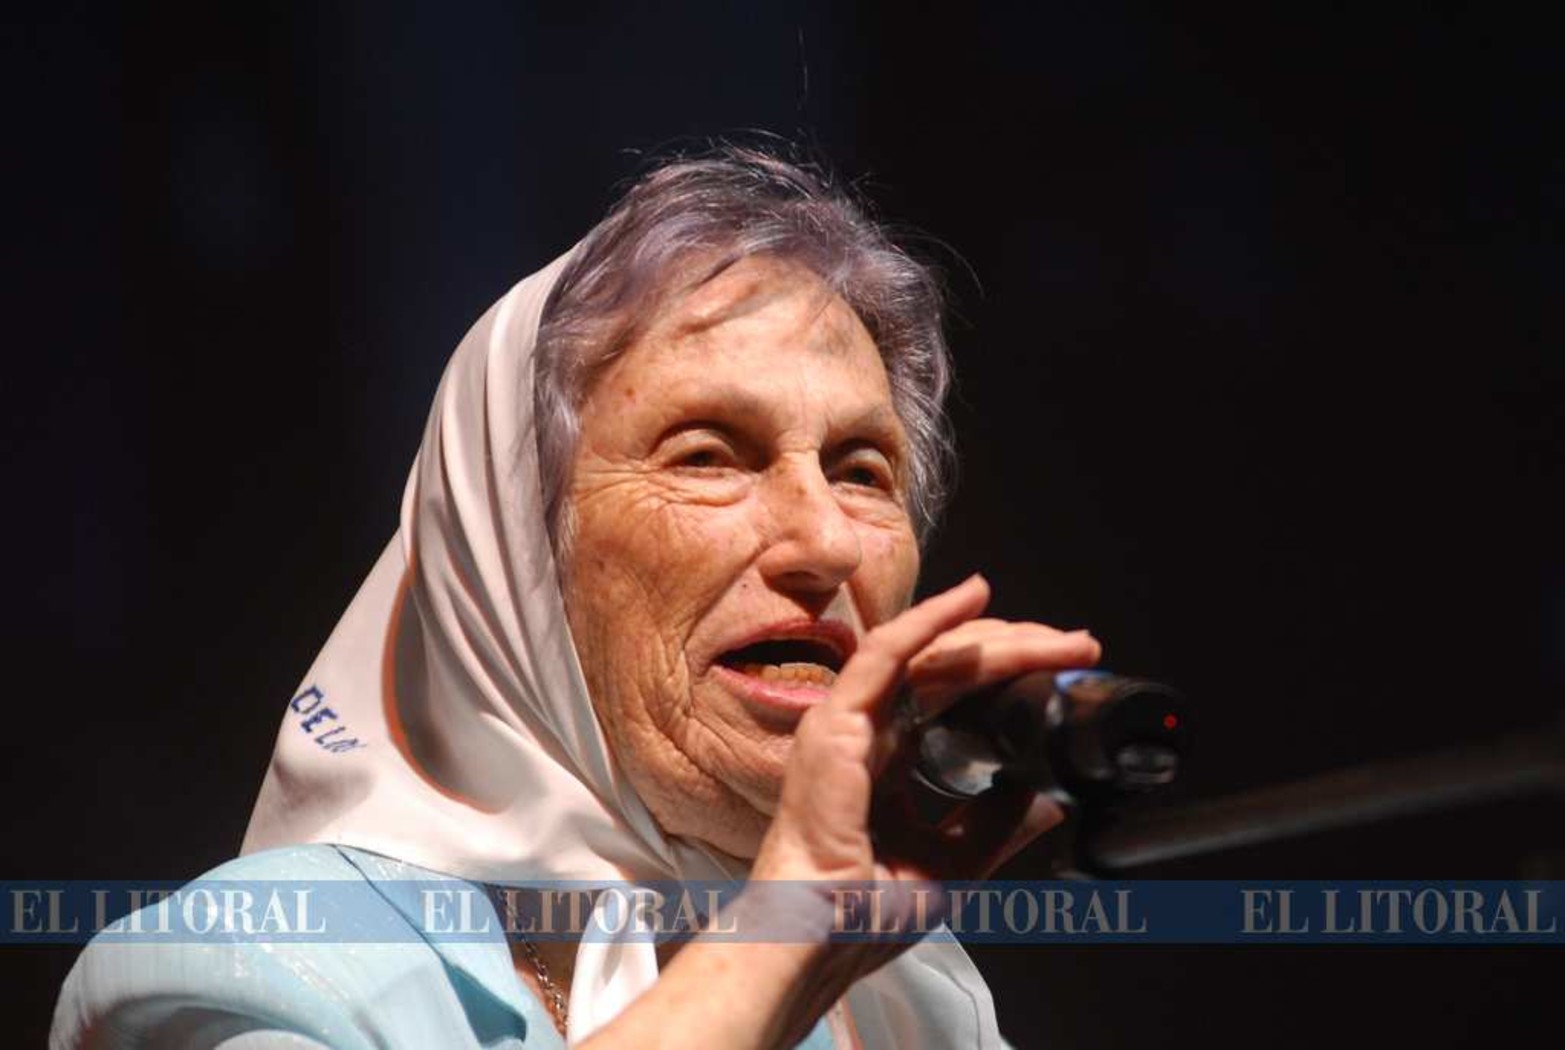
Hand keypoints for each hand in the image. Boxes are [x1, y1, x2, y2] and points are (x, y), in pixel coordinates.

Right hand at [753, 574, 1101, 885]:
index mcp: (887, 760)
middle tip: (1076, 647)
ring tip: (1054, 637)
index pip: (952, 695)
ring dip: (995, 636)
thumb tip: (1044, 798)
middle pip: (948, 667)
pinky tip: (973, 599)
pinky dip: (931, 621)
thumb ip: (993, 824)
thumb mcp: (952, 863)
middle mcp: (867, 731)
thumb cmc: (863, 913)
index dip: (1009, 676)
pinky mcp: (838, 722)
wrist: (823, 939)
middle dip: (1017, 651)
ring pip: (929, 656)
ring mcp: (848, 721)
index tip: (1065, 673)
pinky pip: (888, 655)